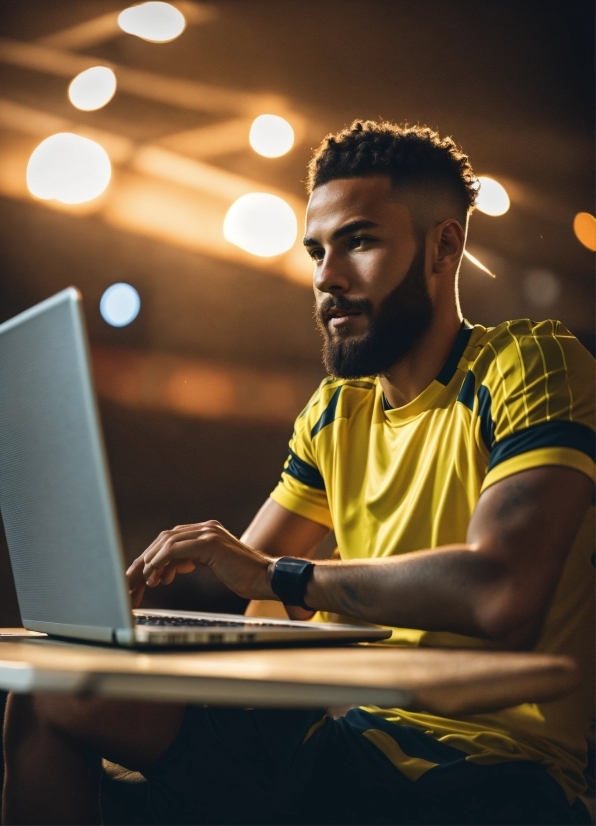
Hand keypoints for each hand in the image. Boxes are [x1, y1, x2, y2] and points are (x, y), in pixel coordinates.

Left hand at [126, 521, 275, 608]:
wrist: (268, 578)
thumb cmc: (245, 577)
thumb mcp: (214, 566)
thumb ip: (193, 561)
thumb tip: (169, 569)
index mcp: (207, 531)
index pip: (172, 539)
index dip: (154, 557)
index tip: (142, 575)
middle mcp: (206, 528)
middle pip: (165, 538)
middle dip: (146, 560)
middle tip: (133, 580)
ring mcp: (208, 533)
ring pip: (167, 542)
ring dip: (150, 562)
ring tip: (144, 582)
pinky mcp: (210, 543)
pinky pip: (175, 549)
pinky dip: (161, 562)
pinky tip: (155, 576)